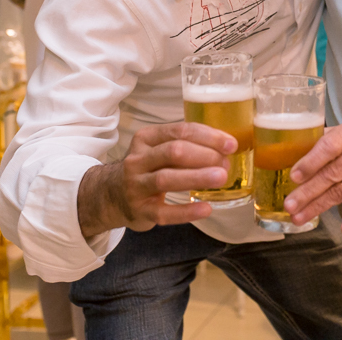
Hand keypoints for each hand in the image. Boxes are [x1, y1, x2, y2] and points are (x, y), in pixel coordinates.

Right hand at [76, 122, 235, 235]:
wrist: (111, 195)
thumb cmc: (146, 168)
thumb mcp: (158, 149)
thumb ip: (185, 144)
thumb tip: (225, 147)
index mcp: (146, 138)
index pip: (179, 131)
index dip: (208, 136)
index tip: (230, 144)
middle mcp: (138, 160)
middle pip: (173, 151)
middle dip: (204, 155)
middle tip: (226, 163)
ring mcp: (136, 186)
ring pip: (166, 178)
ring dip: (196, 177)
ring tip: (221, 178)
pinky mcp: (140, 210)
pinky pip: (164, 212)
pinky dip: (186, 212)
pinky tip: (206, 208)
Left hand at [284, 119, 341, 235]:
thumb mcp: (341, 131)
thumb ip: (318, 141)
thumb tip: (288, 154)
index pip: (328, 148)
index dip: (310, 163)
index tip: (294, 176)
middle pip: (329, 175)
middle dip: (307, 192)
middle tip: (288, 205)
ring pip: (338, 192)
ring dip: (317, 207)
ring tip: (297, 218)